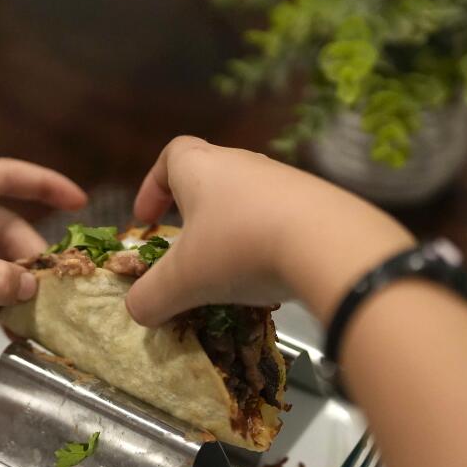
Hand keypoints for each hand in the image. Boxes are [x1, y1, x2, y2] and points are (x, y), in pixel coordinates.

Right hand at [125, 137, 413, 325]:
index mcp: (201, 168)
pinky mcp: (317, 203)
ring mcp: (284, 180)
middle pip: (210, 177)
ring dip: (232, 229)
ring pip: (247, 199)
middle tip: (187, 249)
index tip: (148, 220)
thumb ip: (151, 296)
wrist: (329, 243)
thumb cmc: (239, 247)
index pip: (171, 156)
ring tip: (230, 268)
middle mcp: (242, 164)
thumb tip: (137, 310)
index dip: (153, 186)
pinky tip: (272, 272)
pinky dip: (268, 241)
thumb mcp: (183, 281)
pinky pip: (282, 217)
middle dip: (193, 212)